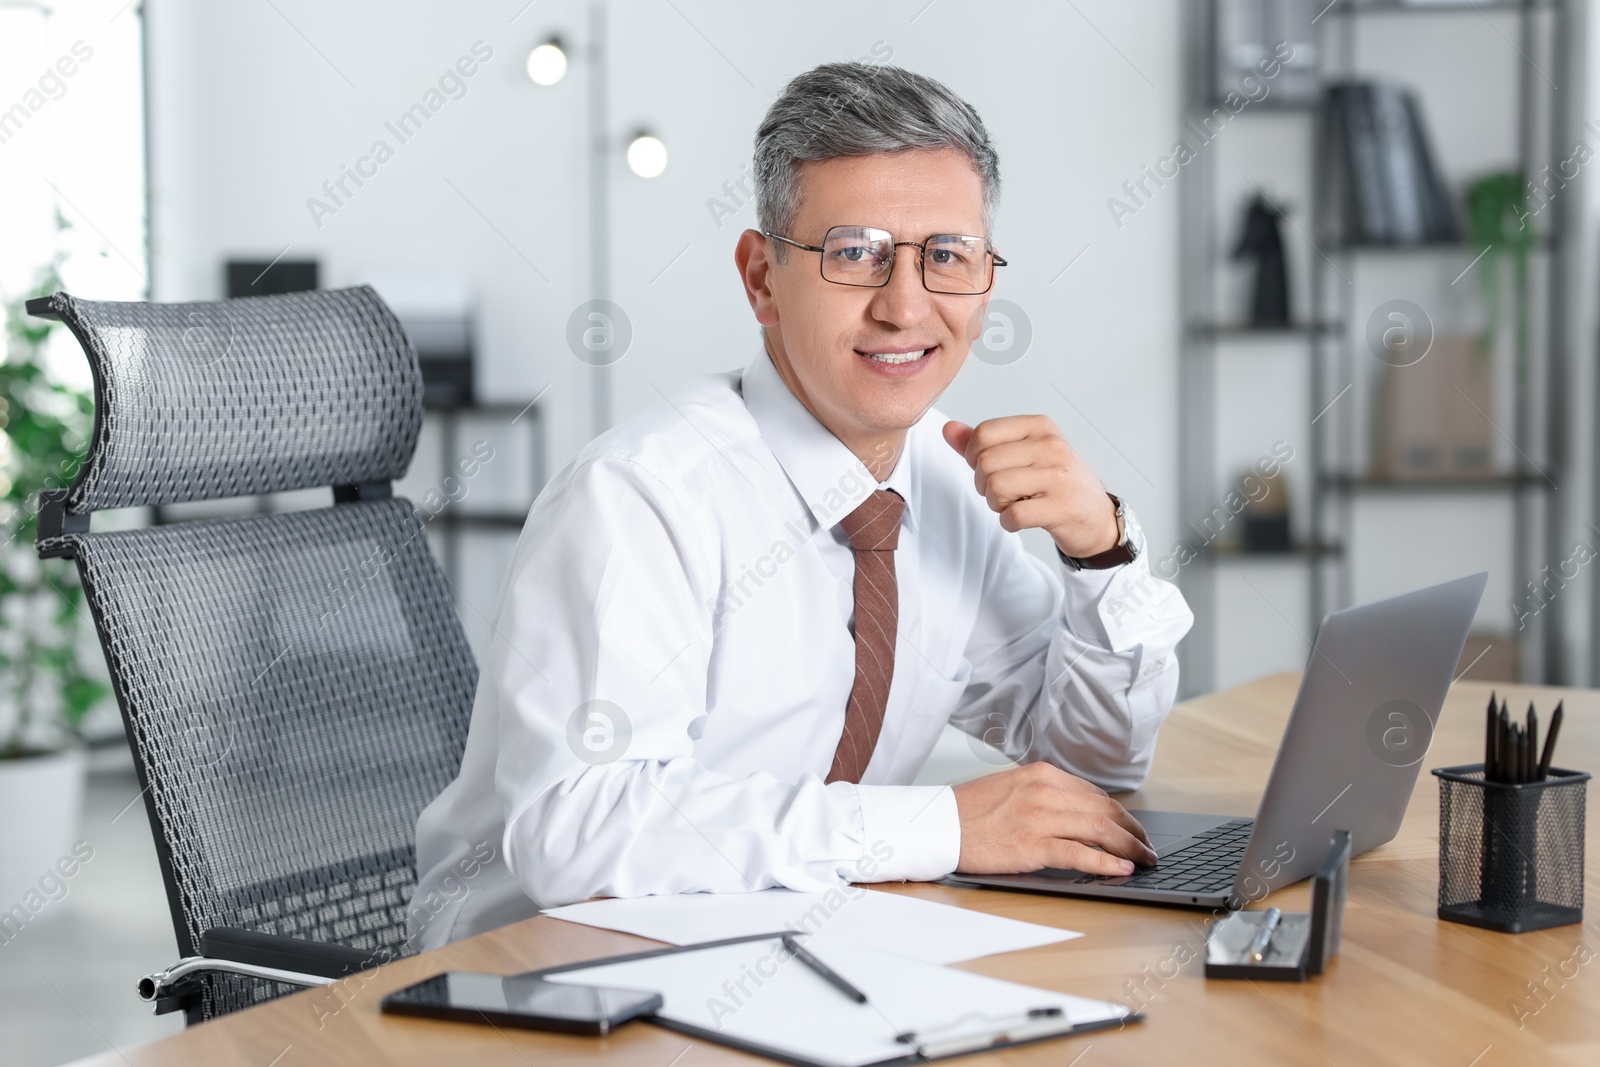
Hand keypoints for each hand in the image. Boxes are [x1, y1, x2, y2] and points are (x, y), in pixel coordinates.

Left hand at [942, 416, 1118, 557]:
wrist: (1097, 517)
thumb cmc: (1056, 482)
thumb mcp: (1023, 454)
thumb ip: (983, 443)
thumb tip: (948, 429)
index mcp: (1039, 426)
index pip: (983, 433)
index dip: (973, 457)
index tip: (987, 469)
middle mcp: (1051, 446)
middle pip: (985, 462)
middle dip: (983, 484)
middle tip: (1002, 492)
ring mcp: (1060, 476)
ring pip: (996, 488)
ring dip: (996, 504)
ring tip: (1014, 503)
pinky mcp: (1062, 507)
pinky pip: (1012, 515)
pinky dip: (1008, 522)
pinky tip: (1023, 518)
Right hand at [951, 763, 1156, 875]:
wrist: (937, 823)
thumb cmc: (970, 810)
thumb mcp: (1013, 787)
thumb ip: (1046, 795)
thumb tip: (1081, 814)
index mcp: (1043, 774)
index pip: (1095, 795)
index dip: (1121, 816)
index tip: (1133, 830)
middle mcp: (1046, 791)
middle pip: (1106, 811)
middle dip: (1134, 832)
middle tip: (1148, 848)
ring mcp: (1040, 817)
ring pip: (1100, 830)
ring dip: (1130, 848)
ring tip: (1145, 860)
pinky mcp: (1032, 845)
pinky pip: (1080, 853)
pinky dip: (1106, 862)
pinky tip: (1122, 869)